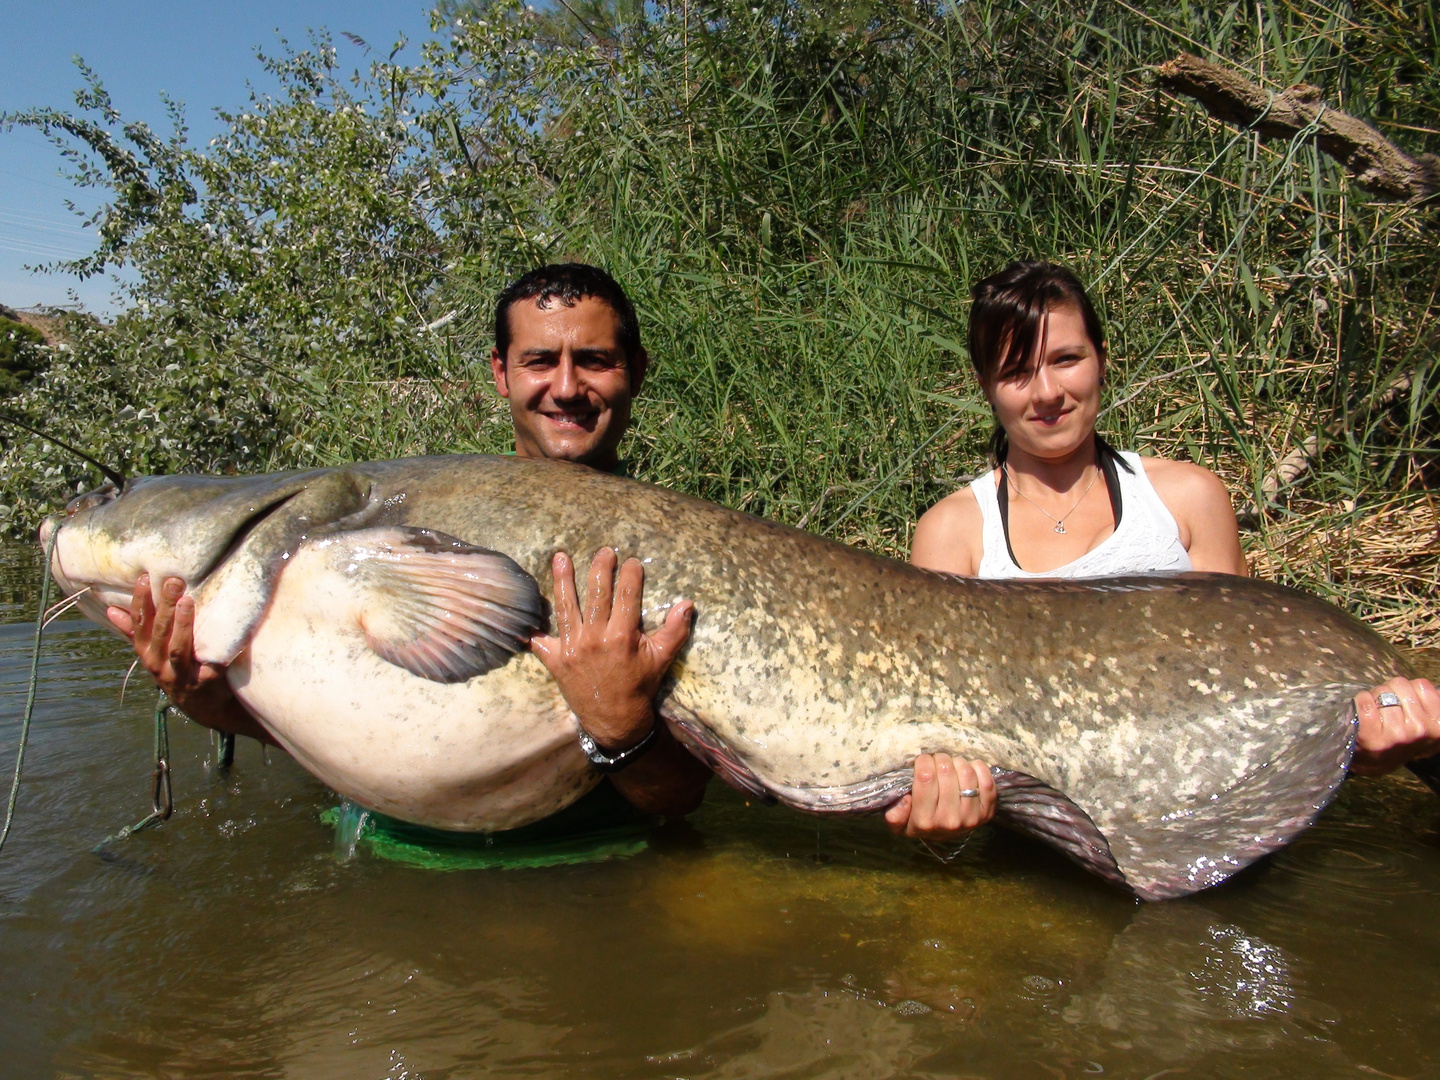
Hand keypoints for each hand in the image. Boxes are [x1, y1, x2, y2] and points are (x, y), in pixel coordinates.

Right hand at [106, 574, 240, 730]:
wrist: (203, 707)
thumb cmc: (177, 670)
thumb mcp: (153, 654)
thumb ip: (135, 632)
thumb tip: (111, 610)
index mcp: (146, 653)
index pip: (139, 624)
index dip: (140, 601)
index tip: (144, 577)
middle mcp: (159, 665)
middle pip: (159, 633)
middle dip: (165, 606)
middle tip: (173, 581)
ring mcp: (181, 675)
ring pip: (178, 649)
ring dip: (182, 625)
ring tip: (187, 602)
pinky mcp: (205, 683)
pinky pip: (210, 666)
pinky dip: (214, 652)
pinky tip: (222, 633)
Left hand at [530, 548, 692, 750]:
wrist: (615, 719)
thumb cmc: (639, 685)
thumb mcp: (661, 659)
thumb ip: (675, 630)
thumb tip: (688, 603)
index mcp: (622, 636)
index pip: (627, 595)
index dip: (630, 574)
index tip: (631, 561)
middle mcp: (595, 638)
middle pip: (596, 594)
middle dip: (600, 568)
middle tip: (603, 551)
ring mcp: (572, 648)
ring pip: (566, 606)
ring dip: (562, 580)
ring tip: (560, 557)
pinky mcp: (555, 660)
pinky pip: (540, 640)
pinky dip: (533, 627)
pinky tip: (527, 608)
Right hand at [885, 753, 996, 840]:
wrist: (946, 835)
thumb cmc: (920, 822)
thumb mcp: (899, 823)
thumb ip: (894, 814)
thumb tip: (904, 799)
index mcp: (924, 820)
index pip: (925, 778)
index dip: (924, 761)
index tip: (923, 761)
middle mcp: (949, 820)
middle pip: (946, 771)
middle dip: (940, 759)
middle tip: (938, 761)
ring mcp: (970, 817)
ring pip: (966, 773)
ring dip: (958, 762)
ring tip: (952, 766)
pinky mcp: (987, 812)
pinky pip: (987, 781)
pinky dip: (978, 768)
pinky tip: (968, 769)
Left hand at [1351, 676, 1439, 775]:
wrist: (1375, 763)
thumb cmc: (1398, 738)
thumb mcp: (1425, 726)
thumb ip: (1432, 708)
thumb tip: (1436, 691)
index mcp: (1438, 726)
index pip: (1421, 685)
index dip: (1408, 690)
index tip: (1403, 702)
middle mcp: (1419, 729)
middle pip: (1400, 684)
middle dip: (1391, 690)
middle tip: (1387, 707)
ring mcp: (1396, 734)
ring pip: (1381, 691)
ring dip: (1375, 696)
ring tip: (1376, 712)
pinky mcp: (1371, 735)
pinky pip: (1365, 700)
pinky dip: (1360, 701)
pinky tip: (1363, 713)